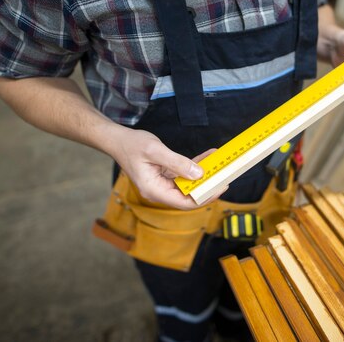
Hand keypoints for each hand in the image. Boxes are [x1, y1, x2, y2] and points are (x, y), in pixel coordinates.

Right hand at [110, 127, 224, 209]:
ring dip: (203, 174)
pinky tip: (208, 156)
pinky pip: (183, 174)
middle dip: (207, 186)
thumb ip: (178, 163)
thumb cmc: (131, 145)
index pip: (185, 203)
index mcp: (155, 190)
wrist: (117, 140)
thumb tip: (198, 174)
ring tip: (220, 164)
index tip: (220, 188)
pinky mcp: (164, 176)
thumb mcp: (156, 151)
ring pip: (188, 185)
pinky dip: (195, 166)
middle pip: (188, 196)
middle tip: (225, 176)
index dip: (205, 198)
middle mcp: (159, 191)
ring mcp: (162, 184)